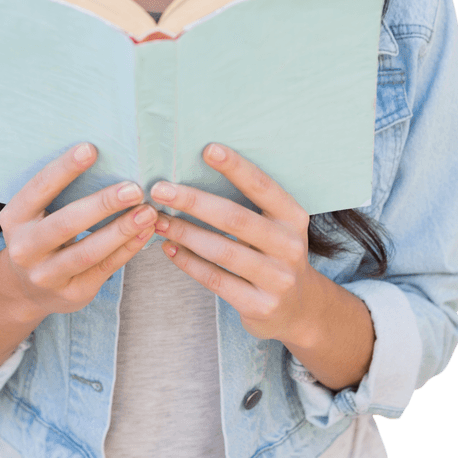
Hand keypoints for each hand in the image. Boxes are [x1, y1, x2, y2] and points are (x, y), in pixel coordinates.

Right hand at [0, 143, 158, 319]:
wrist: (25, 289)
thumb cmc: (39, 235)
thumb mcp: (33, 214)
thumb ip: (57, 192)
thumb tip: (100, 155)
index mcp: (15, 218)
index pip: (40, 188)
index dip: (65, 168)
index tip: (91, 149)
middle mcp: (25, 248)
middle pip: (66, 223)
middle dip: (102, 204)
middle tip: (133, 188)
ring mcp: (47, 275)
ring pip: (88, 251)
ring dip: (122, 230)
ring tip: (147, 212)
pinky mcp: (72, 293)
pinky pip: (104, 268)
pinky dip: (127, 249)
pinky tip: (145, 232)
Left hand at [149, 144, 316, 345]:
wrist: (299, 308)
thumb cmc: (274, 253)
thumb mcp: (276, 226)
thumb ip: (248, 205)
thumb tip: (197, 172)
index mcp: (293, 218)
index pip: (263, 187)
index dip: (236, 167)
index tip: (208, 149)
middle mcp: (290, 246)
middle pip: (235, 219)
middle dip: (193, 201)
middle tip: (160, 190)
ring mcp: (277, 279)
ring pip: (221, 251)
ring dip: (184, 233)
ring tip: (158, 220)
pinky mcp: (260, 306)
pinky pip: (215, 280)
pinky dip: (188, 262)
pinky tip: (169, 248)